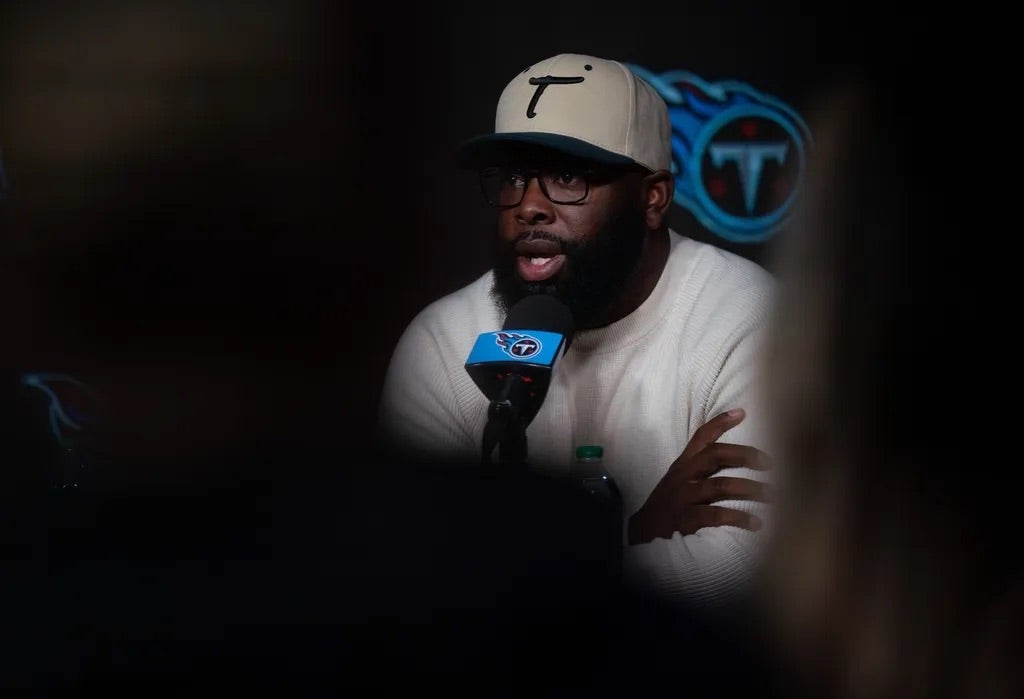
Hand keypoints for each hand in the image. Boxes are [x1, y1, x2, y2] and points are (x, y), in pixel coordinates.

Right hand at [627, 408, 771, 544]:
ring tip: (771, 494)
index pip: (701, 437)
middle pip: (714, 455)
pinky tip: (756, 523)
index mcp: (683, 465)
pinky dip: (738, 518)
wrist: (643, 534)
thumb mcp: (678, 481)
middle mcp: (683, 477)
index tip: (742, 412)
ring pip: (720, 486)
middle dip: (744, 455)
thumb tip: (733, 460)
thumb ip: (698, 469)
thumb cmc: (667, 506)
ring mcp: (683, 497)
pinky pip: (715, 515)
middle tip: (769, 462)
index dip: (720, 423)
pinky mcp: (685, 519)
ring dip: (750, 489)